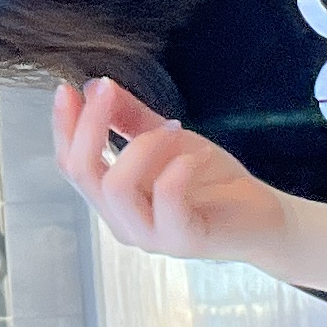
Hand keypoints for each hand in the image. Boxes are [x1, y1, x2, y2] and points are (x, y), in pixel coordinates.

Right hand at [52, 79, 288, 261]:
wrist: (263, 218)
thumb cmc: (211, 181)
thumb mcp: (167, 140)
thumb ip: (131, 119)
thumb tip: (96, 86)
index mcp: (113, 201)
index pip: (71, 166)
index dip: (64, 127)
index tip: (66, 88)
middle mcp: (123, 222)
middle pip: (83, 173)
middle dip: (90, 124)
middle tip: (108, 90)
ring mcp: (151, 236)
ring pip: (117, 187)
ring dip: (143, 144)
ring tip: (175, 128)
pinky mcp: (184, 239)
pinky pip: (166, 199)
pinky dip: (178, 167)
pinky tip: (197, 153)